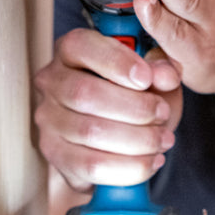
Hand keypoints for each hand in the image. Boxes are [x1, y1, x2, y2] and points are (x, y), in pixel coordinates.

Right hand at [33, 28, 182, 191]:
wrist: (117, 138)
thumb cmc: (133, 96)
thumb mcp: (153, 75)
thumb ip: (161, 69)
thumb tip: (166, 76)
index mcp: (71, 50)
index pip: (82, 47)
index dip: (116, 62)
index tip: (146, 79)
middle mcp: (51, 81)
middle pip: (85, 94)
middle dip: (134, 107)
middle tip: (162, 114)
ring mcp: (48, 119)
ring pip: (90, 132)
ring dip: (137, 139)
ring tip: (163, 139)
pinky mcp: (55, 154)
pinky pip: (92, 166)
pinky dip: (129, 167)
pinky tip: (151, 160)